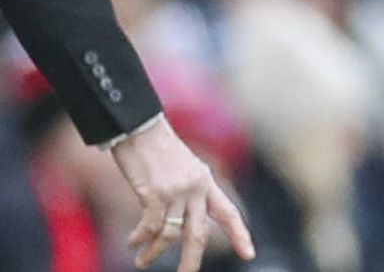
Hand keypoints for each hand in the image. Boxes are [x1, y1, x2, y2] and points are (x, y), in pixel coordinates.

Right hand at [112, 116, 255, 270]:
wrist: (140, 127)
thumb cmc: (158, 149)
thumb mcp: (184, 169)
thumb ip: (188, 193)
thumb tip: (180, 223)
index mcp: (206, 182)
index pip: (228, 213)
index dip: (239, 235)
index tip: (249, 255)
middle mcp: (196, 188)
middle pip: (199, 233)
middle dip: (191, 259)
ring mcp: (176, 191)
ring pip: (170, 235)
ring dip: (153, 252)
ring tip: (142, 261)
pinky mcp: (155, 193)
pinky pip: (150, 227)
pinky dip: (140, 239)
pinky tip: (132, 242)